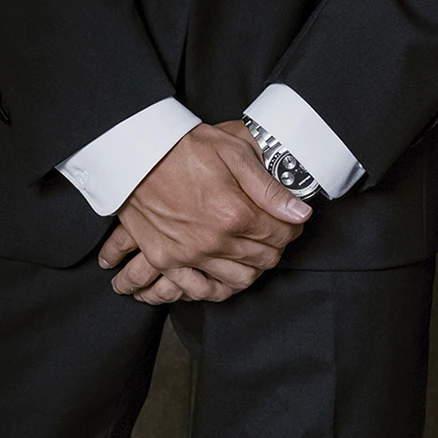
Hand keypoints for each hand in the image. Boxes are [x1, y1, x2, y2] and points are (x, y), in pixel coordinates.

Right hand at [98, 119, 311, 304]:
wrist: (138, 152)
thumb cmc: (186, 147)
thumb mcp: (235, 151)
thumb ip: (269, 187)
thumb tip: (300, 213)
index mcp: (234, 213)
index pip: (281, 235)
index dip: (293, 226)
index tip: (291, 219)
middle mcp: (213, 241)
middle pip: (263, 260)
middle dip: (276, 246)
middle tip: (274, 231)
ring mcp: (188, 255)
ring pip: (237, 281)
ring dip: (251, 268)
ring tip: (252, 250)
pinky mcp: (166, 260)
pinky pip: (198, 290)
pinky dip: (216, 288)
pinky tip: (224, 275)